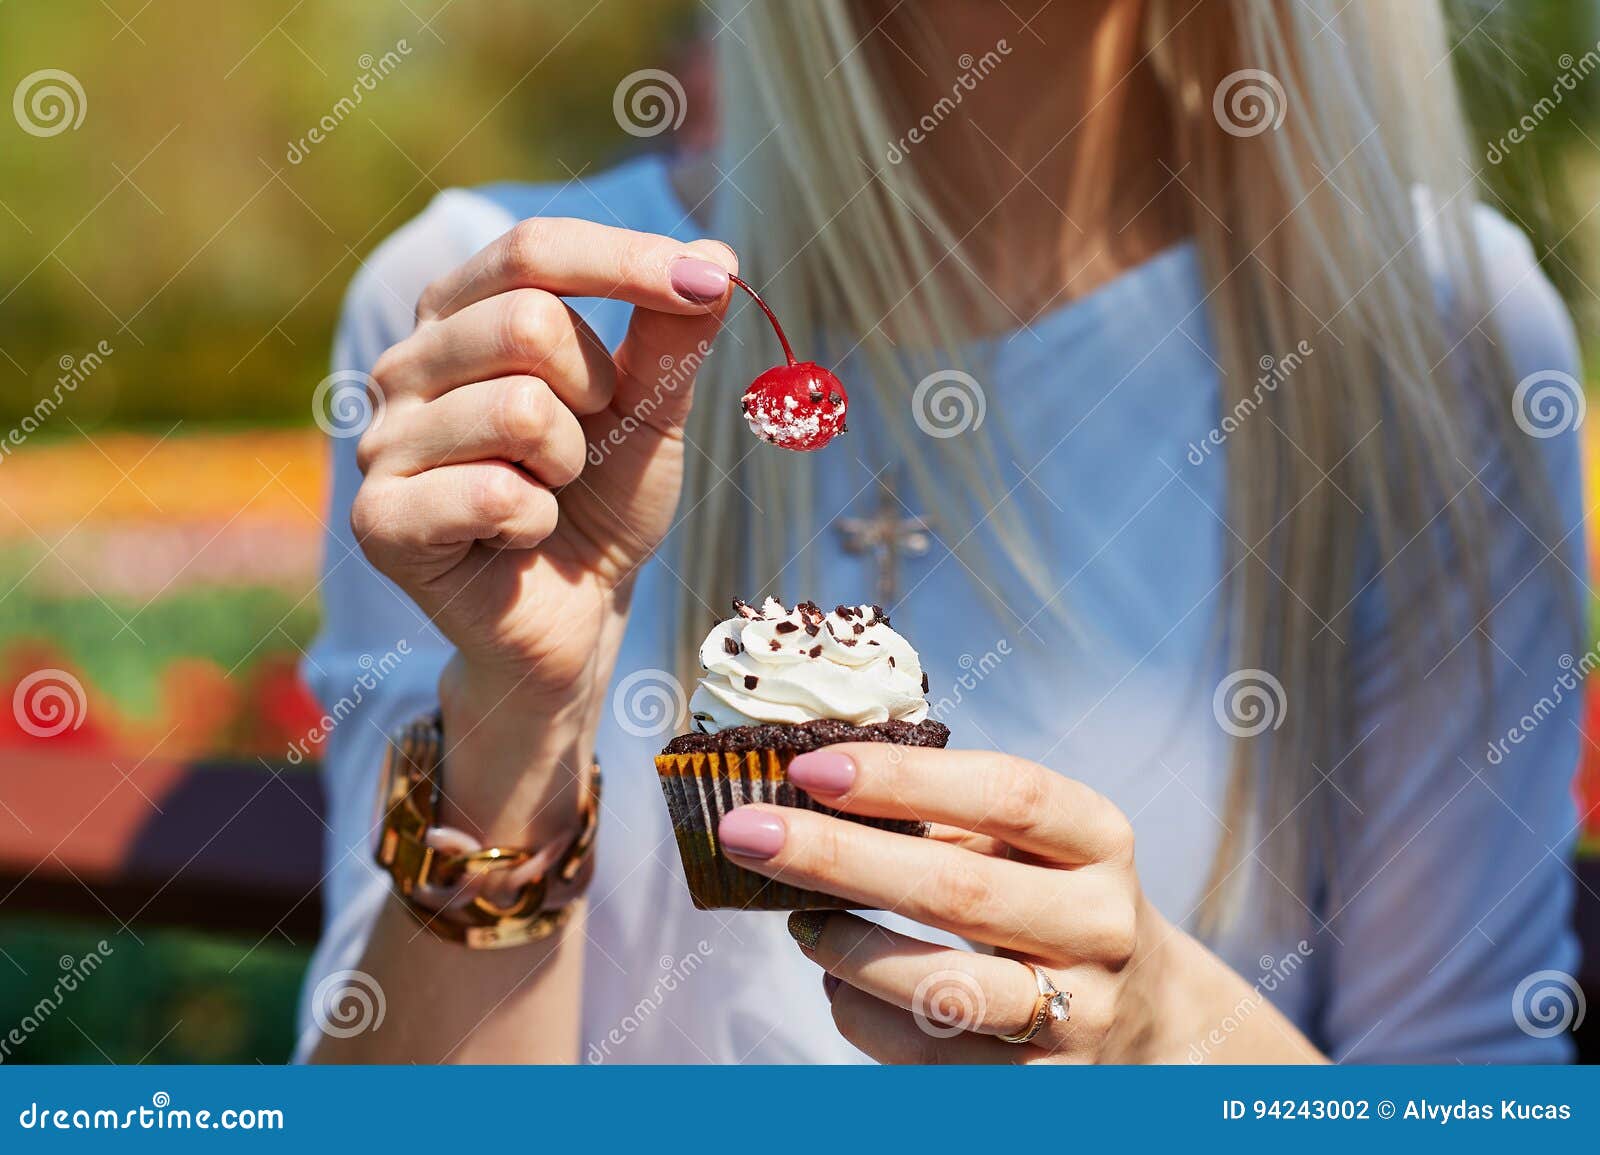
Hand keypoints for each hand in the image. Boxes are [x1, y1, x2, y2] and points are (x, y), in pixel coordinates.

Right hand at [352, 218, 737, 699]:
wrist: (573, 615)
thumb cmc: (601, 502)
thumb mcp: (652, 411)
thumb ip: (674, 335)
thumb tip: (717, 250)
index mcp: (460, 316)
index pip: (533, 249)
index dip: (626, 259)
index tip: (710, 281)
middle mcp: (407, 364)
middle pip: (529, 319)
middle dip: (597, 390)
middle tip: (583, 444)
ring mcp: (383, 441)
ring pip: (519, 408)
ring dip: (568, 464)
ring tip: (547, 491)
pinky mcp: (382, 520)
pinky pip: (496, 493)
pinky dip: (535, 522)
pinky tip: (516, 538)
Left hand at [717, 744, 1322, 1063]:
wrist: (1148, 1019)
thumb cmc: (1050, 899)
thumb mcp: (1029, 844)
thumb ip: (945, 812)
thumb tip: (810, 783)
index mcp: (1099, 839)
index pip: (1006, 794)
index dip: (904, 778)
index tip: (810, 767)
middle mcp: (1100, 926)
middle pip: (958, 890)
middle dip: (837, 856)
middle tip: (748, 831)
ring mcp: (1077, 1014)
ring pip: (942, 986)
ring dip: (846, 947)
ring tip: (794, 918)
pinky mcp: (1042, 1089)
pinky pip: (929, 1055)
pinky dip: (862, 1013)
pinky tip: (836, 981)